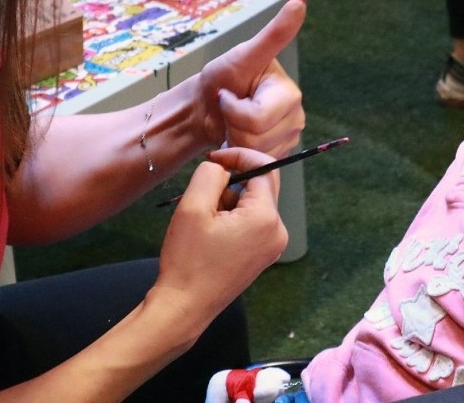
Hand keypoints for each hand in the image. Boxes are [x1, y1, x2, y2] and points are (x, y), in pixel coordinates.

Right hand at [155, 147, 288, 319]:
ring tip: (205, 222)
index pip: (264, 168)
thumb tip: (223, 167)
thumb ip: (210, 175)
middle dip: (232, 183)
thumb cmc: (187, 259)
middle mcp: (278, 230)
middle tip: (203, 197)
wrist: (184, 307)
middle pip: (261, 186)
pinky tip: (212, 234)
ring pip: (255, 203)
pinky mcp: (264, 255)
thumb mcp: (192, 207)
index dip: (239, 156)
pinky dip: (233, 218)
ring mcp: (273, 245)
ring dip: (230, 202)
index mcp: (267, 217)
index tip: (213, 157)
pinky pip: (253, 222)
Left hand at [197, 0, 305, 157]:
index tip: (225, 95)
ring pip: (255, 152)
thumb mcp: (244, 55)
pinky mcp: (278, 154)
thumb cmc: (219, 78)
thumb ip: (274, 33)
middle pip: (257, 137)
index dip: (234, 110)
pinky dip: (240, 152)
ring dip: (235, 139)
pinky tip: (237, 137)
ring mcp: (288, 138)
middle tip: (228, 111)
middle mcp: (295, 116)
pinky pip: (256, 162)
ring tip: (231, 123)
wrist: (203, 108)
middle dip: (233, 126)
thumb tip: (300, 0)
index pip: (258, 117)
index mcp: (289, 93)